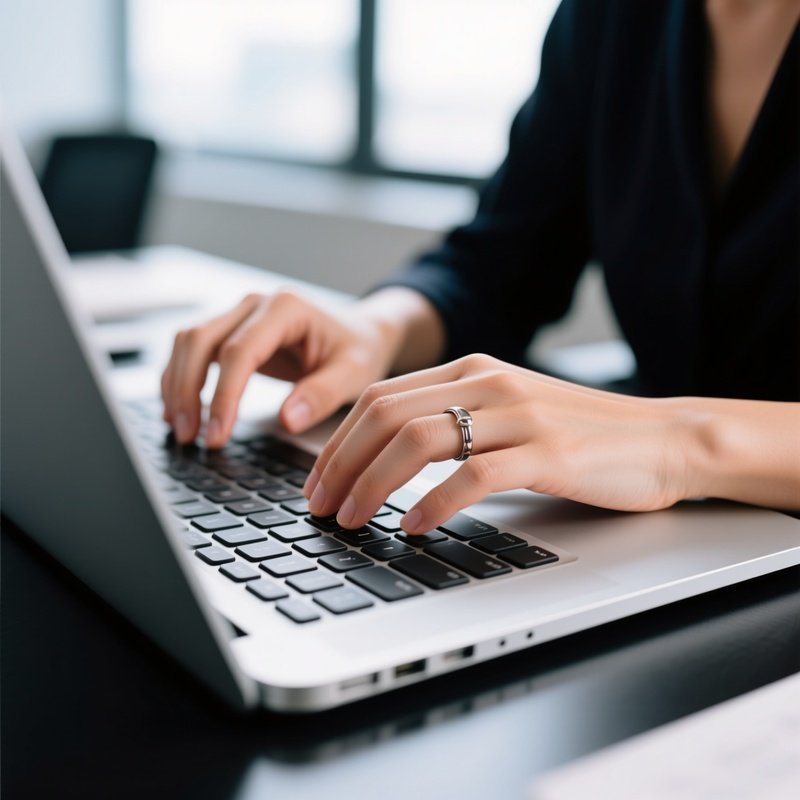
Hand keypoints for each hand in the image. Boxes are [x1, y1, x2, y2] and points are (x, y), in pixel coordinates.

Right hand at [161, 290, 400, 446]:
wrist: (360, 332)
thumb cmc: (359, 349)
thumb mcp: (354, 373)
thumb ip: (322, 394)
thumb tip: (287, 420)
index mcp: (286, 307)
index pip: (240, 351)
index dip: (223, 395)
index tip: (217, 434)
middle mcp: (255, 304)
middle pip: (200, 340)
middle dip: (187, 390)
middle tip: (189, 436)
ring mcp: (239, 314)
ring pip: (188, 342)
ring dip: (176, 385)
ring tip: (181, 430)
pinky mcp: (231, 330)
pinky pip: (193, 350)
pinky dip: (180, 379)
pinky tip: (178, 411)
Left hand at [304, 353, 695, 530]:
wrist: (662, 437)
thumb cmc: (581, 434)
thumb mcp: (507, 412)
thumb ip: (455, 420)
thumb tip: (389, 458)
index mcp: (471, 369)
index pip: (380, 397)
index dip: (338, 441)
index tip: (319, 481)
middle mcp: (488, 382)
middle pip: (386, 415)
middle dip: (341, 464)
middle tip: (321, 506)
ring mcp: (518, 414)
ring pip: (419, 441)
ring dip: (373, 484)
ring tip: (353, 519)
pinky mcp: (547, 451)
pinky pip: (473, 476)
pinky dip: (433, 504)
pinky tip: (413, 528)